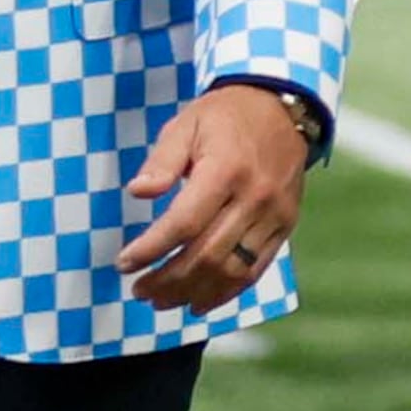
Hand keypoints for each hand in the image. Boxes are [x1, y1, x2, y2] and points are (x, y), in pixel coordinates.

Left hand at [123, 83, 316, 312]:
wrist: (282, 108)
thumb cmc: (224, 117)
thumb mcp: (185, 125)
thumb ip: (162, 161)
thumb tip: (138, 192)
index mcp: (225, 169)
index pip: (184, 223)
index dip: (151, 249)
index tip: (124, 263)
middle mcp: (254, 196)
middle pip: (207, 254)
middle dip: (167, 280)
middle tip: (139, 291)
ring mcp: (274, 215)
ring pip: (231, 269)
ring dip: (193, 292)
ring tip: (162, 301)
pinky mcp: (286, 225)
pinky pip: (255, 269)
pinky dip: (226, 292)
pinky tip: (199, 303)